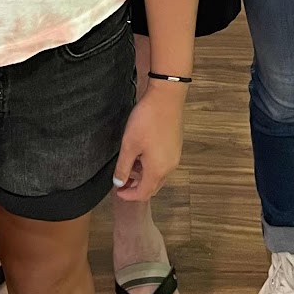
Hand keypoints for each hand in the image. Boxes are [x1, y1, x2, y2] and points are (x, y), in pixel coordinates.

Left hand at [113, 88, 184, 203]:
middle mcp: (169, 167)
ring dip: (143, 175)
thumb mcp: (129, 144)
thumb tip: (119, 183)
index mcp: (157, 170)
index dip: (129, 195)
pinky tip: (141, 153)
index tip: (117, 190)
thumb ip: (123, 167)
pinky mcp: (176, 146)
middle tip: (121, 179)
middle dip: (136, 187)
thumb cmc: (147, 121)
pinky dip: (151, 166)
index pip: (143, 194)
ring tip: (129, 163)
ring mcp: (175, 156)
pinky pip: (163, 164)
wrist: (167, 97)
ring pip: (158, 175)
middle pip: (152, 186)